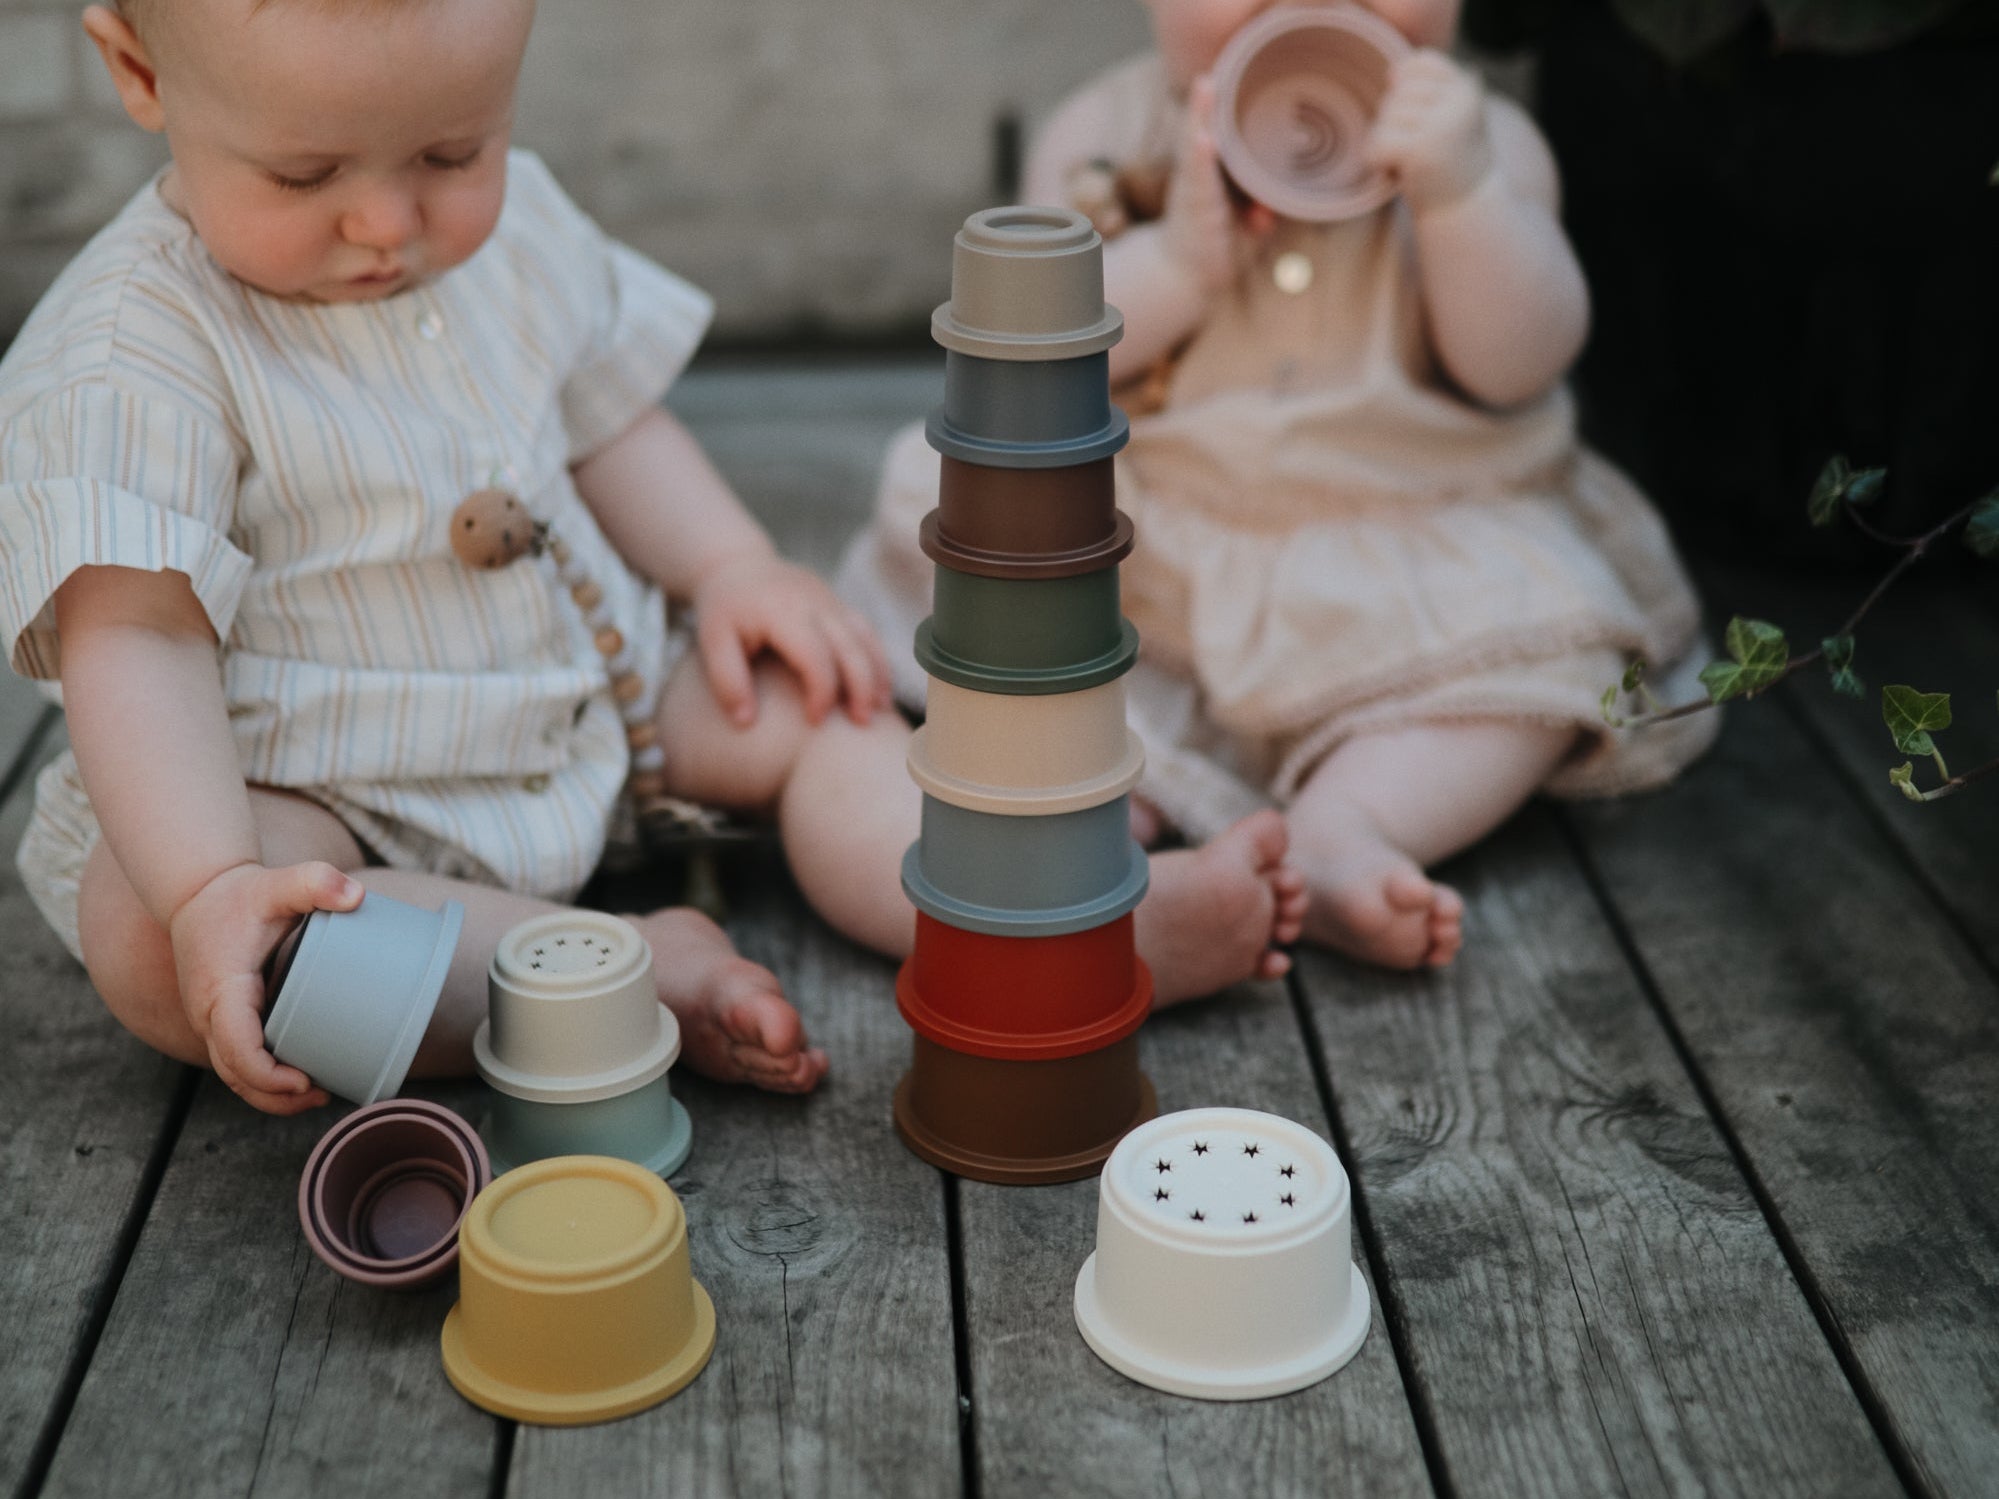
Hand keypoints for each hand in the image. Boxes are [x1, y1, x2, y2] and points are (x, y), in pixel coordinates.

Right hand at [166, 860, 364, 1113]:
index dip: (267, 1073)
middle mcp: (208, 1014)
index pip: (235, 1047)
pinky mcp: (220, 1021)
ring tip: (318, 1095)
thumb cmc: (240, 893)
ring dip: (270, 1096)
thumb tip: (358, 894)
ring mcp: (210, 1021)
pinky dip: (262, 1081)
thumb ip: (314, 881)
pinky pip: (237, 1061)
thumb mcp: (277, 883)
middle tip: (323, 1095)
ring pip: (233, 1075)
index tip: (304, 1081)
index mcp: (220, 989)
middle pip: (235, 1074)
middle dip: (275, 1097)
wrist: (198, 894)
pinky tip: (299, 1082)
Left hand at [693, 549, 892, 727]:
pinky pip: (866, 630)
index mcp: (781, 611)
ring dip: (878, 674)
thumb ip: (727, 681)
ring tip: (880, 709)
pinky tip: (879, 687)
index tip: (814, 721)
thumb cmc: (723, 611)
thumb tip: (746, 722)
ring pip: (866, 637)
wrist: (735, 565)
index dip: (821, 692)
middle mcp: (813, 602)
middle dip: (861, 687)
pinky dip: (876, 659)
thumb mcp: (712, 642)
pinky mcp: (837, 602)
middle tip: (861, 723)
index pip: (815, 656)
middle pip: (851, 647)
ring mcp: (829, 599)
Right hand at [1162, 76, 1249, 296]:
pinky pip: (1198, 179)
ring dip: (1199, 116)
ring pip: (1194, 146)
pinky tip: (1204, 139)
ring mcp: (1193, 188)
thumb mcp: (1242, 227)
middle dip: (1204, 102)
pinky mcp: (1194, 207)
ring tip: (1204, 87)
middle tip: (1209, 72)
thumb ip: (1258, 213)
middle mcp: (1197, 175)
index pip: (1215, 132)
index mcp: (1210, 173)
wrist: (1182, 279)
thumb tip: (1268, 216)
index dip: (1216, 106)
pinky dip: (1200, 158)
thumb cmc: (1212, 247)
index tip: (1224, 73)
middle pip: (1200, 129)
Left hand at [1364, 50, 1494, 212]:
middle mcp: (1458, 101)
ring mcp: (1441, 125)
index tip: (1418, 119)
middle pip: (1398, 92)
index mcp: (1467, 87)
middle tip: (1415, 148)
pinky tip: (1396, 172)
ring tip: (1410, 161)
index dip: (1406, 88)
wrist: (1466, 209)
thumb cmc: (1452, 160)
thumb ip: (1429, 89)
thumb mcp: (1451, 115)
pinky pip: (1376, 143)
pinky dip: (1378, 161)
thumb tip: (1392, 70)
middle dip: (1395, 121)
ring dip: (1387, 143)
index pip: (1420, 63)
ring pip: (1385, 118)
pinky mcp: (1420, 151)